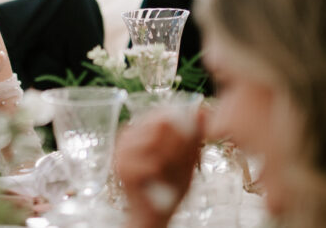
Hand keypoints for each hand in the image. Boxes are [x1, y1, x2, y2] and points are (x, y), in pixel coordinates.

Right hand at [114, 107, 204, 227]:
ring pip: (157, 142)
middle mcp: (128, 136)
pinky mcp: (123, 168)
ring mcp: (123, 151)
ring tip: (167, 172)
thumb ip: (193, 136)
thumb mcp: (186, 159)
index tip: (189, 146)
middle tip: (178, 163)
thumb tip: (202, 109)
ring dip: (170, 159)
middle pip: (162, 124)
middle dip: (178, 144)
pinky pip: (154, 164)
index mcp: (140, 130)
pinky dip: (162, 175)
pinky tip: (158, 180)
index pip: (163, 113)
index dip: (182, 127)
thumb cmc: (169, 186)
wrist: (153, 215)